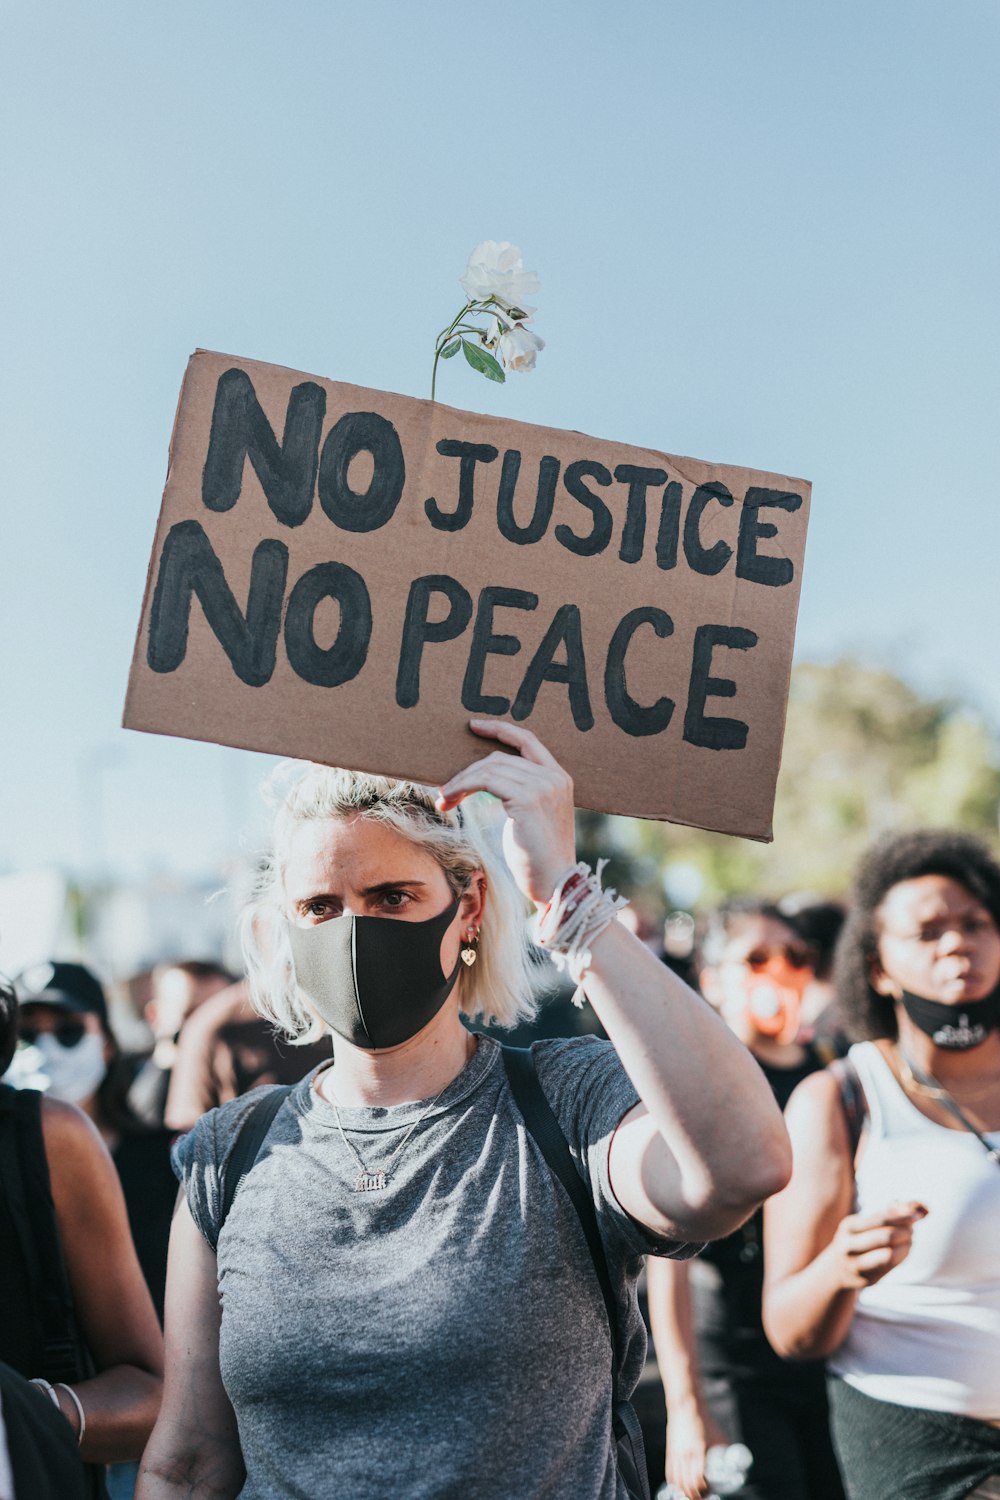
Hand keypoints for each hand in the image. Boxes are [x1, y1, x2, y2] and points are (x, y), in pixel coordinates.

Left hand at [436, 721, 575, 904]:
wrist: (557, 885)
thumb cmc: (539, 858)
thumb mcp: (531, 819)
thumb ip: (519, 794)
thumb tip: (482, 781)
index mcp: (559, 778)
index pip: (528, 740)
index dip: (500, 730)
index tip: (474, 726)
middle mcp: (554, 777)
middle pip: (499, 757)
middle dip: (467, 771)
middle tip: (445, 790)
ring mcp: (543, 787)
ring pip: (489, 768)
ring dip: (460, 782)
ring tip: (444, 799)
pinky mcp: (527, 800)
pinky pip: (485, 781)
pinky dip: (462, 787)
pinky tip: (450, 802)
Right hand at [665, 1398, 728, 1499]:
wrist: (685, 1406)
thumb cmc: (704, 1421)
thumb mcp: (719, 1436)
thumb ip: (726, 1450)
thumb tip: (735, 1464)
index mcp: (698, 1450)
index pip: (698, 1479)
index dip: (703, 1490)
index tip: (710, 1493)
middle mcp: (685, 1454)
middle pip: (687, 1484)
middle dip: (694, 1496)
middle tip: (702, 1498)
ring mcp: (676, 1454)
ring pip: (677, 1481)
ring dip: (684, 1492)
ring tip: (692, 1496)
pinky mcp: (670, 1452)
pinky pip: (670, 1473)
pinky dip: (675, 1484)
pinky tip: (680, 1488)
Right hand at [829, 1200, 927, 1288]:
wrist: (837, 1269)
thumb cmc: (860, 1238)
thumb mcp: (867, 1223)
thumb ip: (891, 1212)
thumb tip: (921, 1206)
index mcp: (848, 1226)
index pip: (881, 1219)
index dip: (902, 1216)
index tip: (919, 1214)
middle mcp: (848, 1246)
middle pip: (886, 1236)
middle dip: (905, 1231)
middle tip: (912, 1230)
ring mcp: (855, 1265)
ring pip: (889, 1254)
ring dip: (906, 1245)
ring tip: (910, 1239)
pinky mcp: (866, 1280)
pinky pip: (890, 1267)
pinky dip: (902, 1257)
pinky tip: (905, 1250)